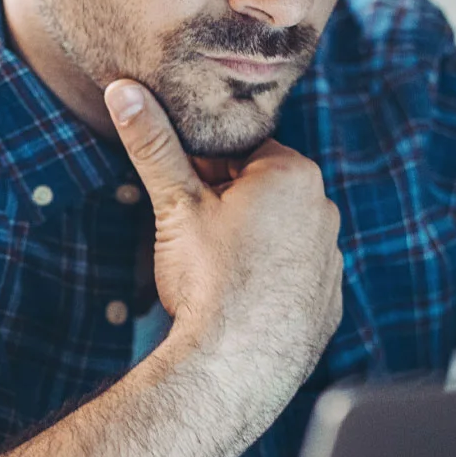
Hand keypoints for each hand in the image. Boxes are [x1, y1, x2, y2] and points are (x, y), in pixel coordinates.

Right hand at [104, 79, 343, 405]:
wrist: (234, 366)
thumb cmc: (208, 278)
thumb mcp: (176, 203)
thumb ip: (153, 143)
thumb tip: (124, 90)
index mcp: (292, 174)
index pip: (242, 153)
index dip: (204, 174)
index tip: (184, 200)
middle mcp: (325, 210)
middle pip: (263, 192)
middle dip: (228, 207)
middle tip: (194, 239)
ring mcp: (332, 259)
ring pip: (280, 235)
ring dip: (249, 244)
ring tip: (215, 275)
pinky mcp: (328, 302)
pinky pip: (294, 277)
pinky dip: (269, 282)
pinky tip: (239, 302)